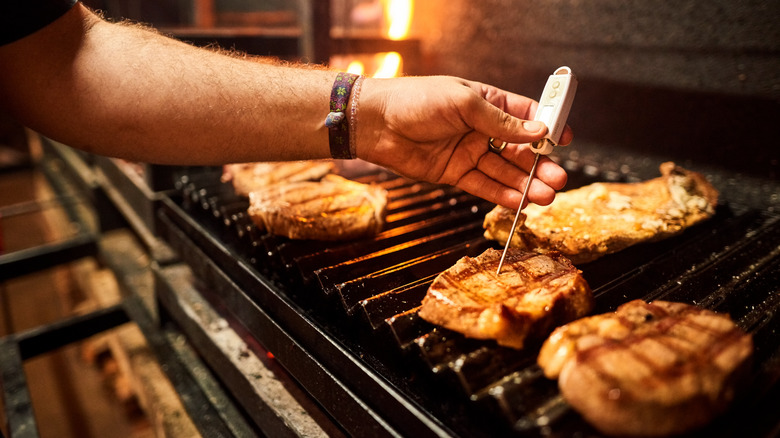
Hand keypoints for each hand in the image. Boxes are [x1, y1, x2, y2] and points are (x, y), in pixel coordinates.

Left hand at [356, 76, 570, 209]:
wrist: (375, 123)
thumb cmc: (415, 101)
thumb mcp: (463, 103)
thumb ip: (501, 121)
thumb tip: (538, 130)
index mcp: (488, 102)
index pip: (527, 115)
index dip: (548, 127)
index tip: (565, 140)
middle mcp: (482, 129)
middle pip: (520, 150)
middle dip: (540, 165)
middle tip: (558, 178)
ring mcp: (469, 152)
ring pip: (505, 172)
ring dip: (526, 184)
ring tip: (546, 196)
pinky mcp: (455, 173)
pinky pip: (484, 186)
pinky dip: (502, 195)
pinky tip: (521, 202)